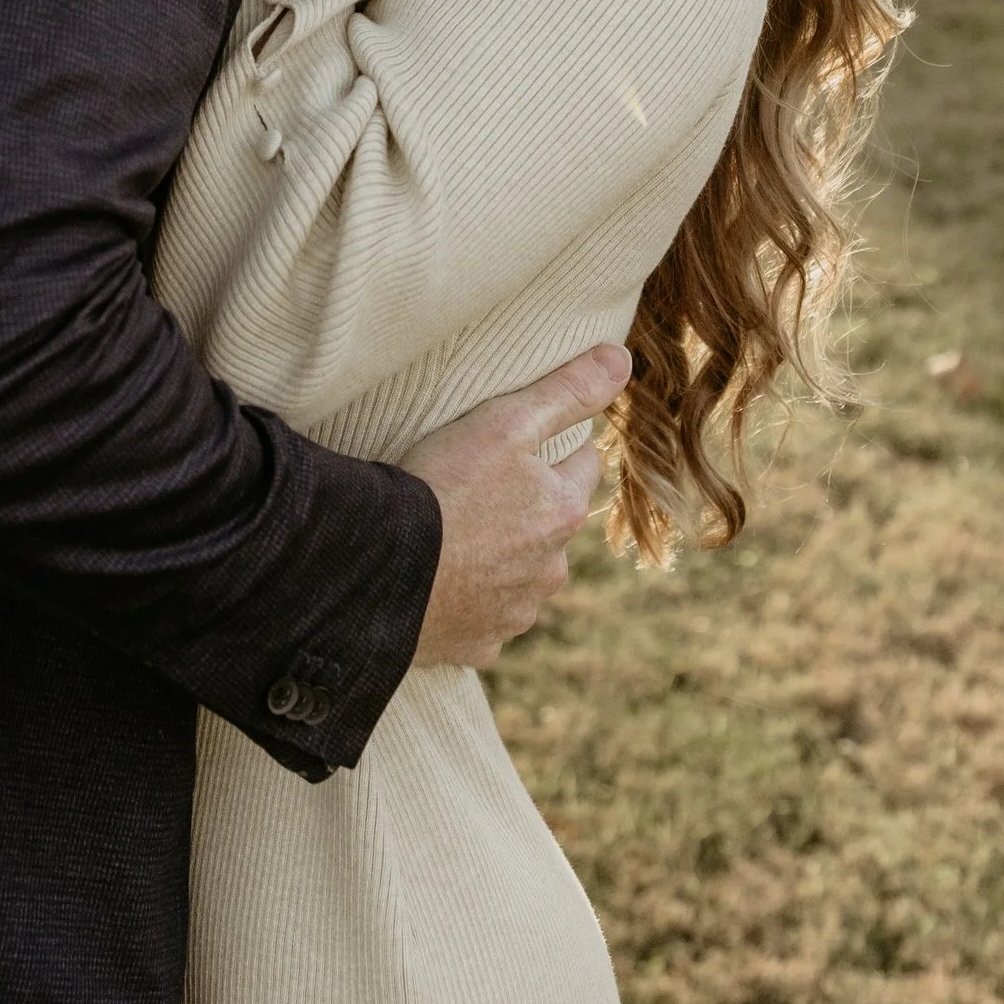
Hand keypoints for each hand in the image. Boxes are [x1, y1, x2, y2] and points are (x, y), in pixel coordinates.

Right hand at [401, 340, 632, 670]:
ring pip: (520, 576)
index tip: (521, 443)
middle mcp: (550, 570)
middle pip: (551, 526)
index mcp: (562, 512)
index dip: (553, 448)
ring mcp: (515, 613)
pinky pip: (483, 620)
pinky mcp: (478, 645)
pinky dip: (469, 603)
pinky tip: (439, 583)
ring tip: (453, 538)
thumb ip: (567, 390)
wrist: (382, 570)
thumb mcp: (506, 421)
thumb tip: (621, 358)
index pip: (581, 464)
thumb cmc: (442, 486)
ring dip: (500, 560)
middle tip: (478, 490)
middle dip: (528, 510)